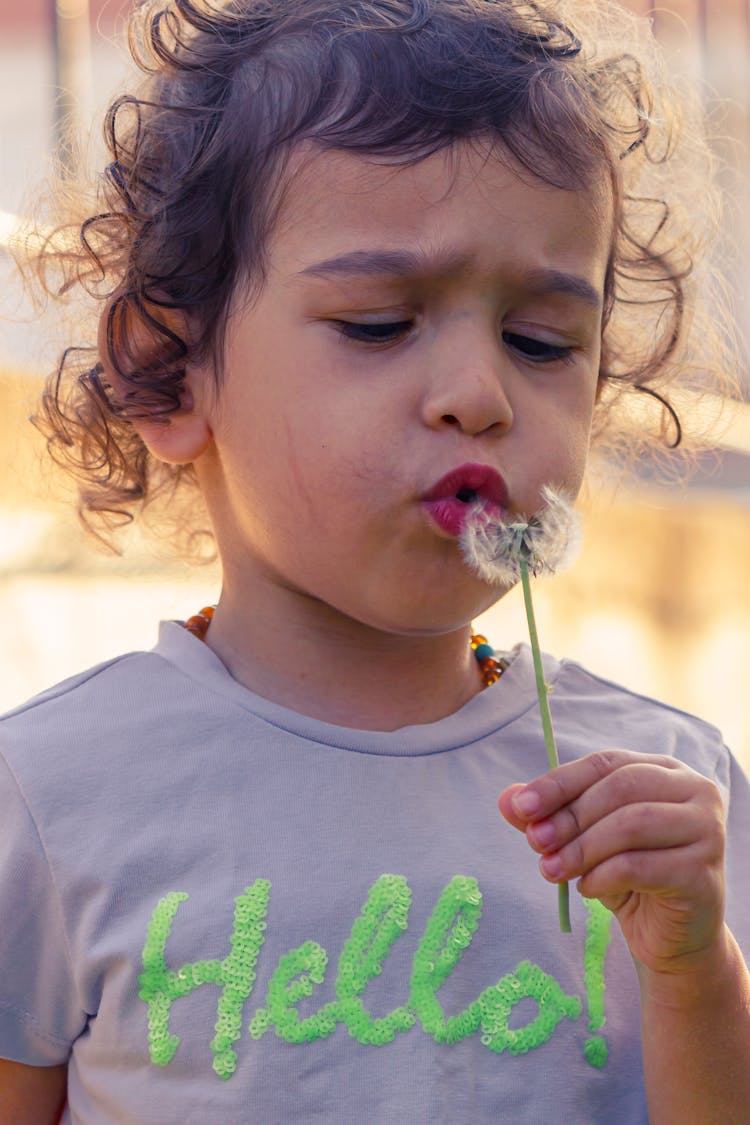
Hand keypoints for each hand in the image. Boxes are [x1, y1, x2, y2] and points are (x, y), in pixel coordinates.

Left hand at [498, 749, 726, 973]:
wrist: (670, 936)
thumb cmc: (627, 877)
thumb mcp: (584, 840)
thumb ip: (549, 816)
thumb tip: (507, 798)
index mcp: (664, 770)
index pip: (606, 763)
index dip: (560, 782)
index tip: (521, 807)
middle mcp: (694, 791)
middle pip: (620, 788)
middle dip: (569, 816)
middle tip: (535, 843)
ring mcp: (706, 831)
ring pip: (631, 824)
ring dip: (581, 848)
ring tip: (551, 870)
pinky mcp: (702, 874)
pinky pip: (641, 866)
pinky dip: (602, 876)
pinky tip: (586, 889)